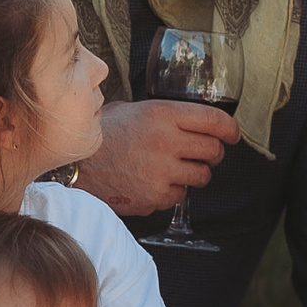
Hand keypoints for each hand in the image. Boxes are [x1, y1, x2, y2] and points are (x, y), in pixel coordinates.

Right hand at [71, 99, 239, 215]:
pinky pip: (181, 195)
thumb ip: (162, 114)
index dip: (230, 129)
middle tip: (204, 154)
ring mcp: (162, 171)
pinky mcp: (155, 196)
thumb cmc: (101, 135)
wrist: (74, 165)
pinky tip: (157, 182)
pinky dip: (174, 191)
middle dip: (214, 153)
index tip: (233, 135)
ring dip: (196, 173)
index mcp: (162, 114)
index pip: (214, 120)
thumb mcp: (130, 110)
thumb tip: (190, 119)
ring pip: (202, 176)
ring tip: (178, 169)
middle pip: (214, 150)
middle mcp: (166, 141)